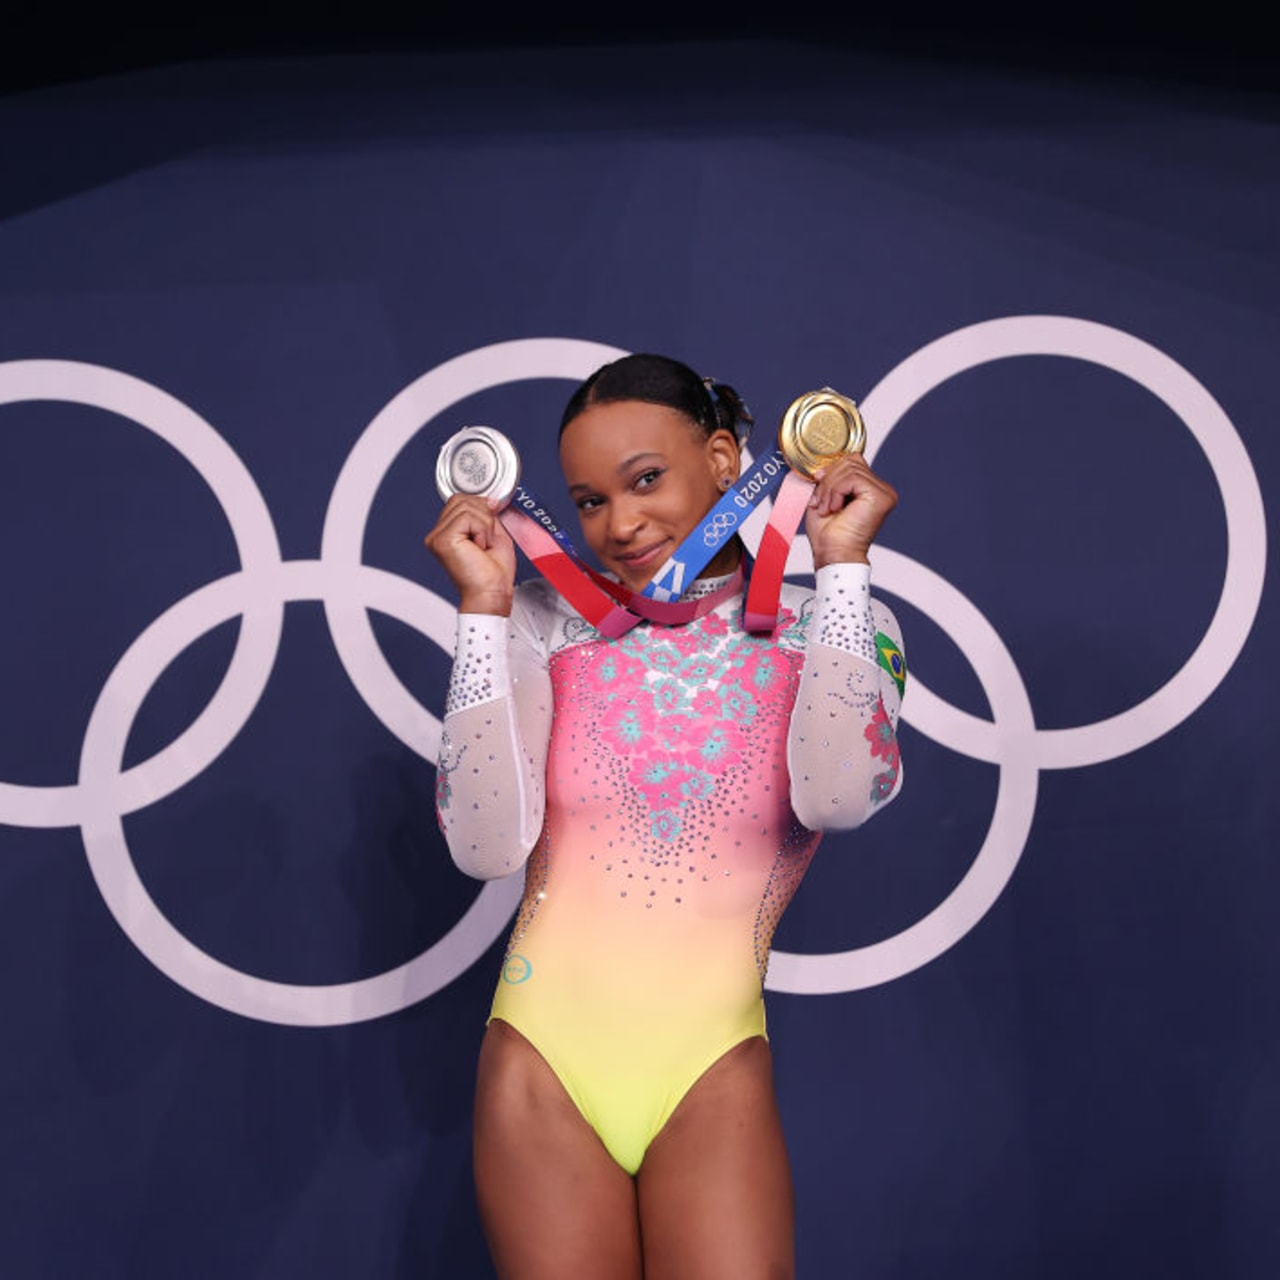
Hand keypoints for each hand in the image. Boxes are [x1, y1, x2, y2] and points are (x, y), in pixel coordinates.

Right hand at [424, 494, 517, 615]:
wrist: (492, 594)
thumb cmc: (493, 573)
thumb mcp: (493, 533)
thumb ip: (487, 514)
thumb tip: (490, 498)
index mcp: (447, 533)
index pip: (460, 501)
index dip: (481, 508)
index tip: (490, 529)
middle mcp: (437, 534)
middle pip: (461, 499)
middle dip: (484, 517)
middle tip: (487, 542)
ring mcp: (437, 537)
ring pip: (466, 506)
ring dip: (485, 525)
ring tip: (483, 546)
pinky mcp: (442, 540)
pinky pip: (468, 517)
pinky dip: (482, 530)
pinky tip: (480, 547)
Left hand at [804, 454, 897, 568]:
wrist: (833, 555)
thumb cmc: (828, 535)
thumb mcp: (825, 497)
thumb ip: (829, 478)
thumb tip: (822, 466)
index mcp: (871, 489)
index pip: (853, 461)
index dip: (832, 469)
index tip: (817, 484)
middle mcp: (882, 490)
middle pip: (851, 462)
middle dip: (828, 480)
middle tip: (820, 502)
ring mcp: (884, 493)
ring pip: (850, 469)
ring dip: (830, 488)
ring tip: (826, 508)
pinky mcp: (880, 496)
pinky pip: (852, 479)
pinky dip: (836, 492)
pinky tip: (834, 508)